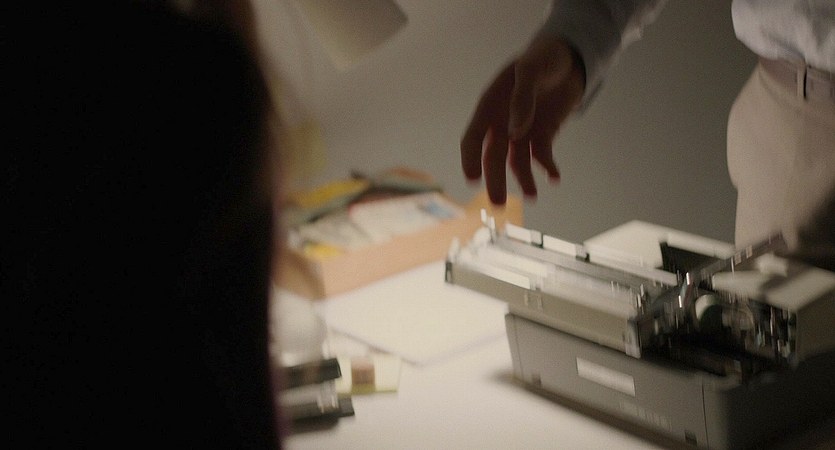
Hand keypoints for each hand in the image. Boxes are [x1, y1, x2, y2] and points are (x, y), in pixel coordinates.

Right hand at [461, 36, 584, 203]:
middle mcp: (502, 123)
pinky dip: (548, 168)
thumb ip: (522, 99)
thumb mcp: (531, 70)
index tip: (472, 179)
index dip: (470, 159)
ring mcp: (523, 131)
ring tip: (532, 197)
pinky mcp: (543, 135)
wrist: (570, 58)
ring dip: (523, 180)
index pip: (473, 138)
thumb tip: (515, 132)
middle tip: (498, 204)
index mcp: (490, 107)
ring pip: (517, 162)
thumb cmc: (543, 58)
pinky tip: (554, 178)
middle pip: (493, 157)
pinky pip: (542, 156)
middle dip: (495, 180)